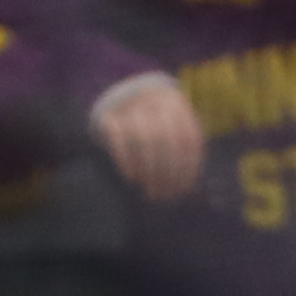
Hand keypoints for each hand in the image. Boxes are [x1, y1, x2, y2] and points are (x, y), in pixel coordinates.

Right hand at [90, 69, 208, 200]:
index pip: (187, 139)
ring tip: (148, 190)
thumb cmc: (153, 126)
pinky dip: (125, 160)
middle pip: (165, 140)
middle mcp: (154, 100)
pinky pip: (118, 138)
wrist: (120, 101)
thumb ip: (182, 152)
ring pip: (142, 139)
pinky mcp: (108, 115)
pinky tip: (131, 177)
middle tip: (162, 195)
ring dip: (147, 170)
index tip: (181, 191)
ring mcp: (130, 105)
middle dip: (166, 173)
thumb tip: (186, 187)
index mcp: (176, 104)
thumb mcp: (172, 130)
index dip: (187, 168)